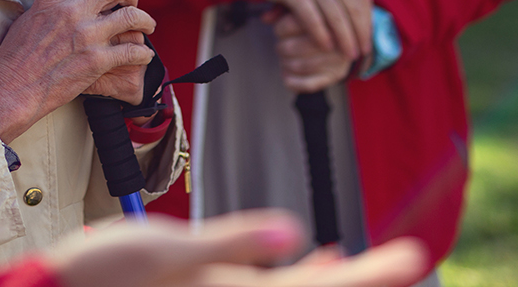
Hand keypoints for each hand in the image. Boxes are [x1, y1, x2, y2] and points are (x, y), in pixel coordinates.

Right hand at [0, 0, 154, 140]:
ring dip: (144, 20)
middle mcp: (73, 11)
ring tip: (147, 25)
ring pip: (131, 16)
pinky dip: (142, 53)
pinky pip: (132, 50)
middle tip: (131, 3)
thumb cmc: (15, 59)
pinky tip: (143, 55)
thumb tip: (63, 1)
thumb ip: (50, 5)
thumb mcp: (28, 18)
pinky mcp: (97, 60)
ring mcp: (87, 35)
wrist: (13, 89)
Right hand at [46, 210, 427, 286]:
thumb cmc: (104, 277)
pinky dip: (288, 283)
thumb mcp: (167, 252)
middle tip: (403, 260)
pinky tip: (299, 263)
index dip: (371, 276)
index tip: (414, 257)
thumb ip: (233, 244)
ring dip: (326, 282)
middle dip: (357, 281)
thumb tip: (296, 235)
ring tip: (349, 262)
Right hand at [264, 0, 371, 60]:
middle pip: (352, 7)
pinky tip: (326, 47)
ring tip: (347, 54)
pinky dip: (321, 35)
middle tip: (361, 52)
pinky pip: (312, 18)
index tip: (368, 38)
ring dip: (344, 39)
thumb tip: (367, 21)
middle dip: (359, 33)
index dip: (368, 20)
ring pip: (335, 15)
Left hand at [264, 10, 353, 92]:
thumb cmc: (316, 21)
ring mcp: (338, 58)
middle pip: (291, 47)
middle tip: (281, 47)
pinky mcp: (336, 75)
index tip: (280, 31)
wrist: (345, 36)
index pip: (292, 24)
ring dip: (286, 64)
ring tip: (285, 60)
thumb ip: (282, 10)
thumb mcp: (303, 9)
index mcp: (326, 16)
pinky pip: (309, 84)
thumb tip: (265, 18)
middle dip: (281, 48)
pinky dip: (293, 82)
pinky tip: (287, 78)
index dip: (280, 29)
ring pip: (299, 65)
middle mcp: (336, 38)